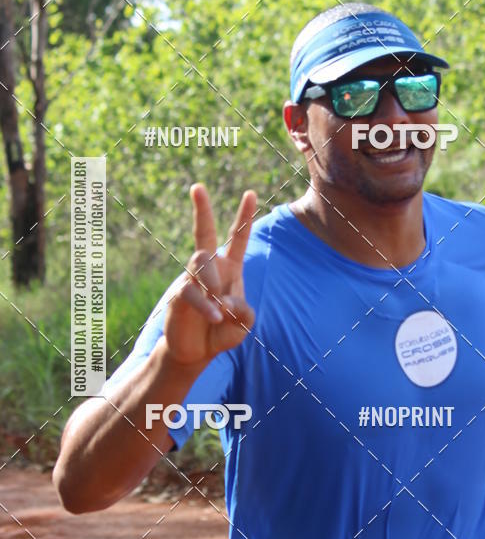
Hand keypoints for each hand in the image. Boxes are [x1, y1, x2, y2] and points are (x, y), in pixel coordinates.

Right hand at [163, 184, 256, 366]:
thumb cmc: (223, 331)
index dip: (244, 216)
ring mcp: (192, 279)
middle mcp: (210, 268)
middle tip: (197, 187)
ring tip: (220, 311)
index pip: (238, 237)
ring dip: (212, 283)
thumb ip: (245, 311)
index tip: (250, 193)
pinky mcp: (179, 295)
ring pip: (200, 262)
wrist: (197, 351)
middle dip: (202, 210)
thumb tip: (226, 300)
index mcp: (230, 268)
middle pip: (204, 233)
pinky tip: (215, 317)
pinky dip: (205, 306)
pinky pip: (191, 292)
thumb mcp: (244, 323)